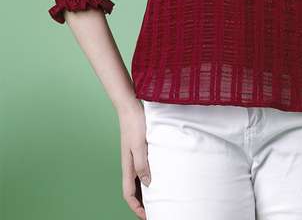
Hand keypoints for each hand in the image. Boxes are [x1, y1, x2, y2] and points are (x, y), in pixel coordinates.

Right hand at [118, 100, 150, 219]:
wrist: (130, 106)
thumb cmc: (135, 123)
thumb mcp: (140, 144)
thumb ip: (143, 164)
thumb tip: (148, 183)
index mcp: (127, 166)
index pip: (129, 195)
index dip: (136, 208)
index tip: (147, 217)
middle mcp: (129, 165)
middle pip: (134, 190)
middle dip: (142, 203)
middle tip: (156, 210)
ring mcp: (133, 158)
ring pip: (139, 181)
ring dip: (146, 191)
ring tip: (159, 197)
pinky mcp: (139, 150)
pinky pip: (143, 169)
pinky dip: (149, 177)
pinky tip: (159, 176)